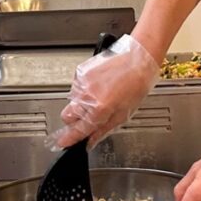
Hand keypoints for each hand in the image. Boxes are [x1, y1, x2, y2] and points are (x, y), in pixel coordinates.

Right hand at [52, 34, 159, 148]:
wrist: (138, 57)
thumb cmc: (137, 83)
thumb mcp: (124, 113)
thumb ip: (104, 129)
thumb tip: (91, 141)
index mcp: (99, 109)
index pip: (78, 129)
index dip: (68, 138)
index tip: (62, 143)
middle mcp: (87, 96)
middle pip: (67, 116)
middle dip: (74, 121)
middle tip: (87, 119)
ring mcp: (81, 82)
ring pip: (71, 101)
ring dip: (81, 104)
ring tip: (100, 97)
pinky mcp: (80, 71)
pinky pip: (75, 87)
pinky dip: (84, 90)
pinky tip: (99, 86)